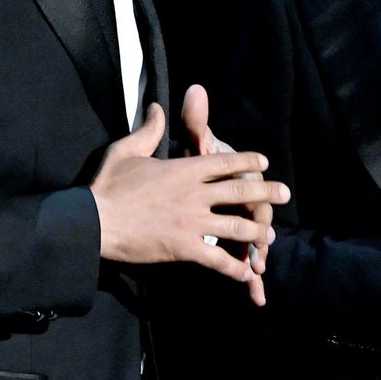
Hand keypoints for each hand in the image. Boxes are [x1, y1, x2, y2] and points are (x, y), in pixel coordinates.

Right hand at [92, 103, 288, 293]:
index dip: (247, 161)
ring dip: (256, 232)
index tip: (264, 162)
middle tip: (285, 194)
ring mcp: (192, 222)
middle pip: (240, 191)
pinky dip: (234, 267)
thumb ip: (149, 129)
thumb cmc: (108, 186)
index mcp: (183, 169)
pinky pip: (217, 258)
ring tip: (270, 236)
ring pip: (236, 226)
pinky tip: (245, 273)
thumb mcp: (128, 150)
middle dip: (266, 193)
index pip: (224, 161)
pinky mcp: (184, 248)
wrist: (95, 222)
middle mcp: (194, 194)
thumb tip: (157, 106)